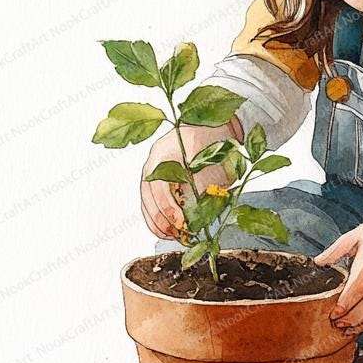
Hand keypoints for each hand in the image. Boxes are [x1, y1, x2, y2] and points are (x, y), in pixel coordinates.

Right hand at [140, 119, 240, 240]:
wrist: (216, 125)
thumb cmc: (214, 138)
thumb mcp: (211, 159)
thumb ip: (203, 184)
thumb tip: (196, 212)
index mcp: (162, 155)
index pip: (159, 188)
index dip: (169, 209)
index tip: (182, 223)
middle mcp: (153, 164)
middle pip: (148, 198)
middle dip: (163, 221)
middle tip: (179, 234)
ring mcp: (153, 173)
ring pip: (147, 203)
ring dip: (158, 223)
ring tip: (173, 236)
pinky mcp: (159, 181)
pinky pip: (151, 203)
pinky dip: (157, 219)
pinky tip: (167, 231)